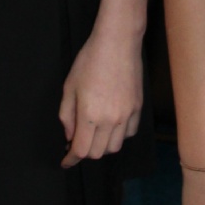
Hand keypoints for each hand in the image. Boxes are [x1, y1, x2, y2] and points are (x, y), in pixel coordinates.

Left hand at [58, 25, 142, 167]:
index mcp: (89, 115)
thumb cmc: (90, 61)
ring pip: (115, 146)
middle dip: (85, 152)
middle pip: (98, 152)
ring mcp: (126, 115)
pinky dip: (118, 136)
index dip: (71, 159)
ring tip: (94, 134)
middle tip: (77, 141)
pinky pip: (128, 133)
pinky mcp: (137, 109)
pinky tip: (110, 126)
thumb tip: (70, 136)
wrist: (118, 43)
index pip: (81, 150)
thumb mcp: (69, 87)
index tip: (66, 161)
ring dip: (102, 146)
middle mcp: (110, 119)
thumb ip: (67, 116)